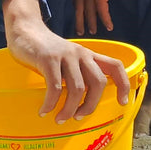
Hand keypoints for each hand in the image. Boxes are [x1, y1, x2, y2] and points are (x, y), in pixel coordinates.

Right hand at [3, 0, 130, 123]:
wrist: (27, 30)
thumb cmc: (48, 51)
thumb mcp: (69, 60)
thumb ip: (77, 74)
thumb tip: (82, 104)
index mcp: (89, 55)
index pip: (115, 66)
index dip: (123, 84)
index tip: (122, 102)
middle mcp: (81, 54)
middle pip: (98, 82)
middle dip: (91, 105)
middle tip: (78, 117)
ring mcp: (66, 56)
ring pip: (78, 88)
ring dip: (69, 109)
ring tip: (60, 119)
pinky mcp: (49, 59)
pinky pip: (54, 87)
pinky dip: (50, 103)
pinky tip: (44, 111)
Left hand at [72, 0, 122, 35]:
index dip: (76, 9)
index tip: (77, 15)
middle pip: (79, 10)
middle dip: (79, 21)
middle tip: (80, 32)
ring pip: (89, 13)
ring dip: (92, 23)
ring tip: (94, 31)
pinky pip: (102, 12)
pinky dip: (106, 20)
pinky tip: (109, 27)